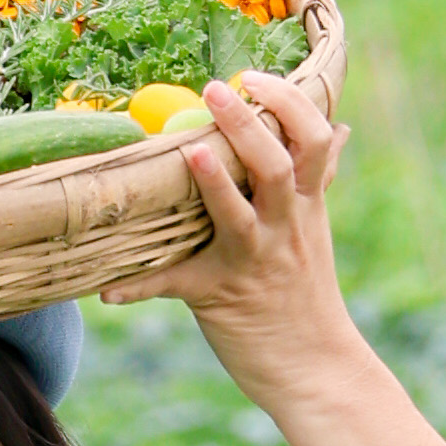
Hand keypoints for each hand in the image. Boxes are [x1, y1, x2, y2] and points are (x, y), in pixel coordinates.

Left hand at [103, 72, 361, 401]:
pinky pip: (173, 287)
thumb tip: (339, 127)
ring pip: (237, 215)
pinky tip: (105, 289)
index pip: (312, 140)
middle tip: (217, 87)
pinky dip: (137, 287)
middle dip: (248, 123)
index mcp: (304, 205)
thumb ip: (317, 179)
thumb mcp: (317, 229)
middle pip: (275, 165)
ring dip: (213, 182)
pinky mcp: (218, 298)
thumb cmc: (306, 294)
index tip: (257, 75)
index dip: (289, 103)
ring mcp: (251, 262)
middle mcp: (282, 227)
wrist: (316, 369)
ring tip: (191, 150)